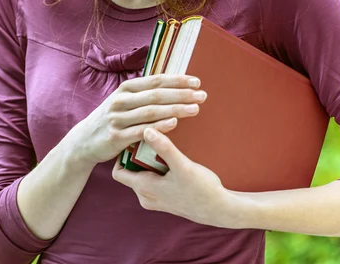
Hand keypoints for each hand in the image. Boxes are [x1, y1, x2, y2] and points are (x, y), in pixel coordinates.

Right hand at [68, 75, 206, 166]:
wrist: (84, 141)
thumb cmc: (111, 119)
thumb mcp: (123, 101)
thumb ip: (143, 94)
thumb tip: (171, 85)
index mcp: (126, 89)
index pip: (156, 81)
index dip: (177, 80)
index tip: (196, 81)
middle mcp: (121, 101)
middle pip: (156, 95)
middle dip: (181, 94)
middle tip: (202, 95)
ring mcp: (118, 118)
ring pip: (151, 112)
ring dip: (175, 109)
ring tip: (195, 108)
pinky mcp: (116, 137)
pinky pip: (142, 131)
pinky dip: (159, 127)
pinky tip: (174, 124)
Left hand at [112, 128, 242, 228]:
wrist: (219, 210)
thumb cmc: (201, 189)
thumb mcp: (182, 166)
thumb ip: (163, 148)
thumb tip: (146, 129)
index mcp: (144, 188)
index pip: (119, 171)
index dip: (123, 153)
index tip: (135, 138)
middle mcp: (145, 196)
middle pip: (131, 170)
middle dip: (138, 154)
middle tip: (152, 136)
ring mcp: (155, 199)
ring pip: (142, 175)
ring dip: (149, 160)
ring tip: (163, 145)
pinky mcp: (165, 199)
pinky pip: (153, 180)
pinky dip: (157, 168)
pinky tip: (171, 158)